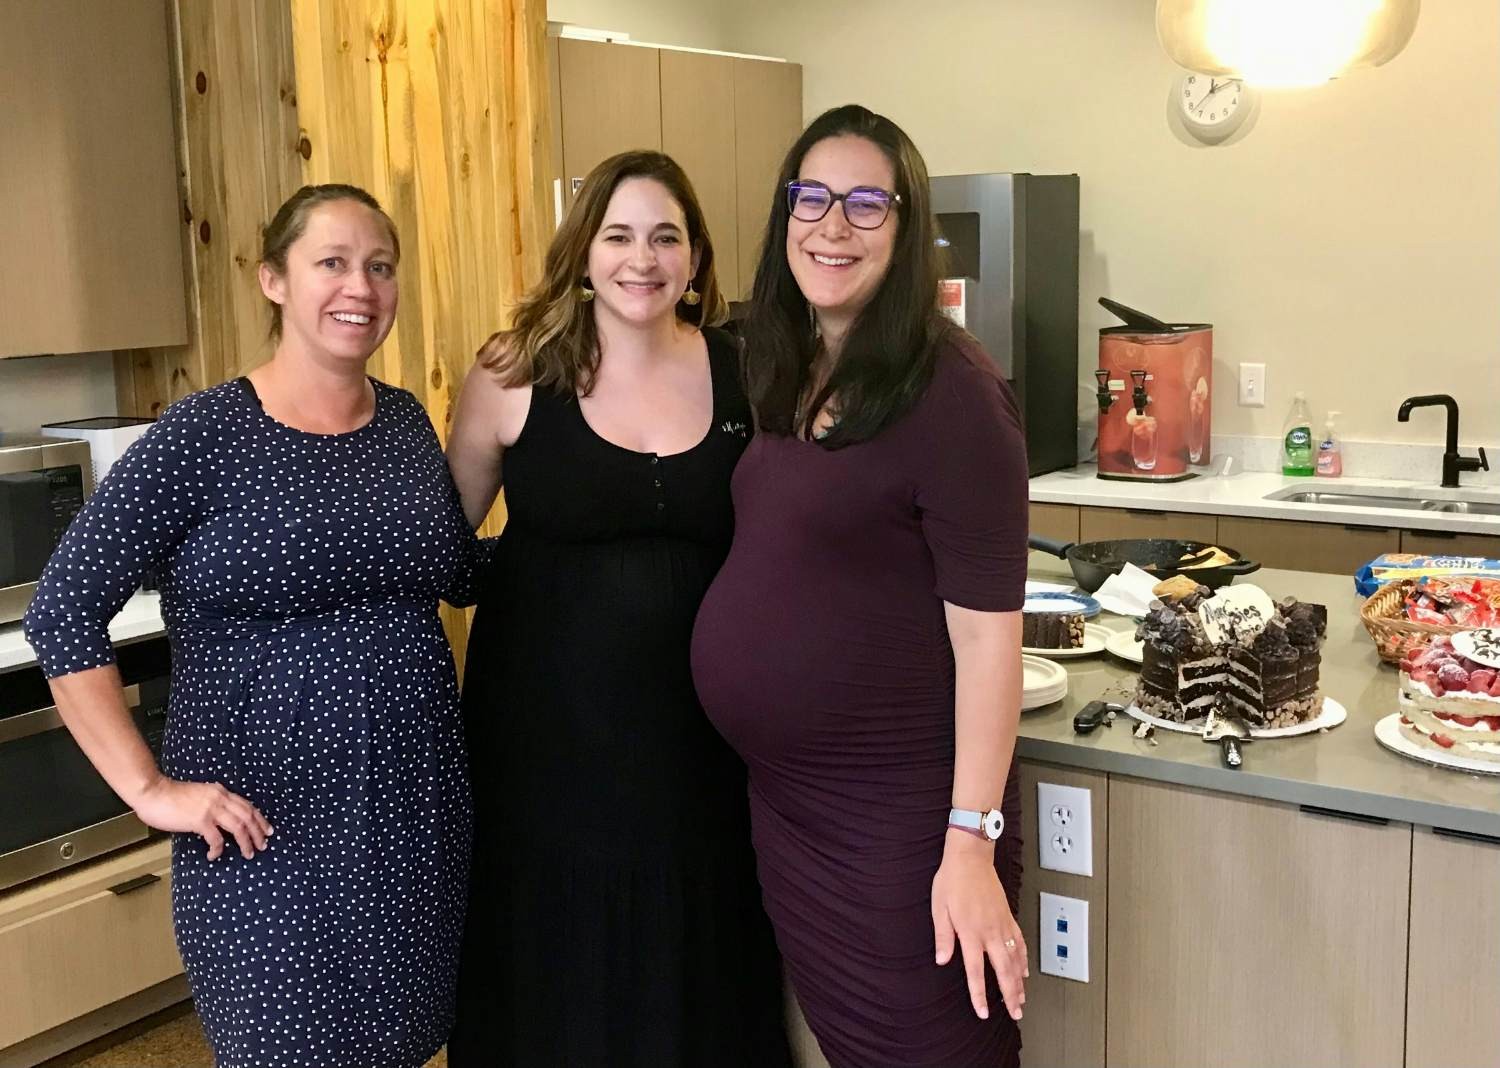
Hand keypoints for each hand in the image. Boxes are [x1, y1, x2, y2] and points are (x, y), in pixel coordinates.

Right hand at [130, 775, 272, 860]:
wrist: (153, 792)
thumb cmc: (170, 795)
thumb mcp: (199, 794)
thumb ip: (212, 802)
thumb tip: (219, 818)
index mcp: (220, 791)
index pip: (247, 805)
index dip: (259, 818)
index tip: (267, 829)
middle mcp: (220, 798)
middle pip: (248, 816)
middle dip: (258, 832)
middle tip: (263, 845)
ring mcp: (211, 809)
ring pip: (239, 827)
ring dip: (246, 842)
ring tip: (249, 853)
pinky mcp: (200, 820)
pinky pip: (217, 839)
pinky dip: (218, 849)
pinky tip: (214, 855)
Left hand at [932, 830, 1027, 1020]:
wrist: (970, 857)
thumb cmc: (953, 879)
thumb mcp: (939, 908)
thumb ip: (943, 936)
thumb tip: (942, 960)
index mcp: (970, 931)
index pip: (976, 971)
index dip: (980, 994)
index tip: (983, 1010)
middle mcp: (990, 931)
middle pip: (1003, 971)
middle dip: (1010, 995)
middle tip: (1015, 1013)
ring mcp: (1002, 924)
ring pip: (1016, 960)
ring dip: (1020, 982)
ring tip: (1022, 999)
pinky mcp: (1008, 916)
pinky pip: (1020, 942)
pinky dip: (1024, 959)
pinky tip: (1025, 970)